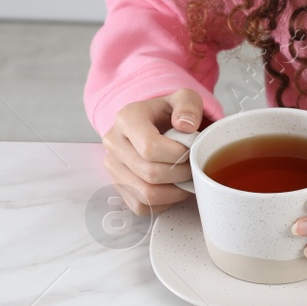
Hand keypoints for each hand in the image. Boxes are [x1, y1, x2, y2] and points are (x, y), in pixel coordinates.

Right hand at [100, 88, 205, 215]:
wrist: (154, 124)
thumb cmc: (169, 113)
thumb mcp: (184, 98)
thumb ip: (188, 105)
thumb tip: (185, 125)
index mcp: (127, 119)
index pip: (150, 147)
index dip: (177, 155)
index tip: (190, 151)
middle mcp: (113, 143)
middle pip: (149, 173)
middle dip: (180, 175)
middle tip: (194, 167)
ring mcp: (113, 167)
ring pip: (145, 195)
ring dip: (174, 192)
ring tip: (186, 179)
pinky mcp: (118, 186)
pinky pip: (141, 207)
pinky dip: (162, 203)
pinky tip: (172, 188)